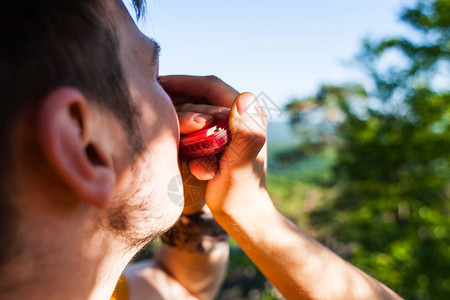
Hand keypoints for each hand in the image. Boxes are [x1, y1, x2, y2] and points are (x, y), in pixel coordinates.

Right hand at [161, 75, 269, 216]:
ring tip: (167, 132)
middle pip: (199, 98)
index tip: (158, 84)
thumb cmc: (241, 194)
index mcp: (249, 115)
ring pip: (194, 114)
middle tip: (155, 109)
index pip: (211, 86)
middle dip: (179, 105)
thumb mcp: (242, 166)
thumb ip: (246, 133)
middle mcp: (239, 117)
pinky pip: (193, 130)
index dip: (184, 82)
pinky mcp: (218, 140)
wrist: (241, 216)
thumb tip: (244, 97)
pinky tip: (175, 147)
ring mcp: (228, 128)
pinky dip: (183, 138)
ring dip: (180, 124)